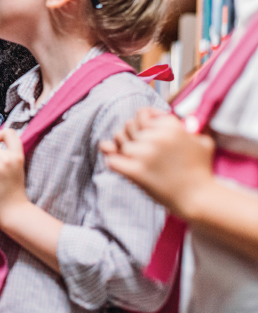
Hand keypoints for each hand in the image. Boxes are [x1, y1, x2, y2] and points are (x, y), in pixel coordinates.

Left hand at [99, 108, 215, 218]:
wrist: (200, 198)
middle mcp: (158, 137)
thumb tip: (164, 115)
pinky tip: (123, 166)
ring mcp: (146, 154)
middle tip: (142, 148)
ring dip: (123, 148)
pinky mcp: (137, 172)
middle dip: (132, 135)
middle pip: (129, 126)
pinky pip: (112, 160)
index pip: (142, 113)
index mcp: (172, 126)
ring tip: (136, 158)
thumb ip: (185, 125)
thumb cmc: (200, 170)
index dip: (142, 122)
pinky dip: (113, 161)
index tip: (147, 133)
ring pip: (120, 141)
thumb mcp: (201, 141)